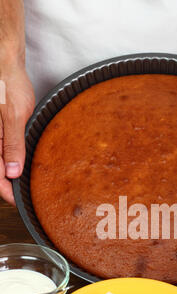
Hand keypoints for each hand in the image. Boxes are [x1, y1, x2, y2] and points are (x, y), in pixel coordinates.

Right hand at [0, 64, 34, 204]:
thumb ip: (13, 144)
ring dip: (11, 172)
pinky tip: (22, 163)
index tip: (20, 201)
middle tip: (27, 195)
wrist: (3, 61)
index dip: (6, 191)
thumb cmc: (7, 83)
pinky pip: (2, 149)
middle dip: (9, 184)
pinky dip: (11, 159)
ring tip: (27, 182)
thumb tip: (13, 172)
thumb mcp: (14, 115)